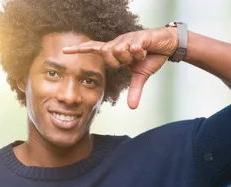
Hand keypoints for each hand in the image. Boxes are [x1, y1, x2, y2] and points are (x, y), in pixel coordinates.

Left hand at [62, 28, 178, 108]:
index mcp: (115, 50)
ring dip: (131, 57)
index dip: (79, 49)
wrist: (166, 45)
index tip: (64, 50)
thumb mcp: (141, 76)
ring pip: (119, 51)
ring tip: (140, 54)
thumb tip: (132, 107)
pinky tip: (145, 49)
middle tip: (131, 61)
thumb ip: (134, 90)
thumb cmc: (151, 56)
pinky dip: (140, 52)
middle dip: (118, 62)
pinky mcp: (137, 36)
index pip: (93, 48)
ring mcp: (126, 38)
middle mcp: (117, 42)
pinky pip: (132, 47)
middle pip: (106, 54)